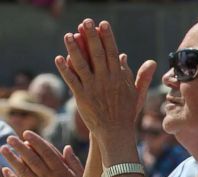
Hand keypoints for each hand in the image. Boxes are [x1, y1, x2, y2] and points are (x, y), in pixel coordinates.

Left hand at [1, 131, 81, 176]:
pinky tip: (5, 170)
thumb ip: (74, 163)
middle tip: (11, 138)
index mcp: (62, 172)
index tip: (26, 133)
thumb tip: (66, 148)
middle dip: (20, 146)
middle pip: (31, 158)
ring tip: (4, 149)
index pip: (46, 151)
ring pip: (22, 171)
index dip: (35, 141)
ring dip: (12, 159)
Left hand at [54, 20, 155, 139]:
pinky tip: (60, 58)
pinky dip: (65, 69)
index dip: (107, 38)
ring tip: (69, 35)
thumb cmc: (126, 113)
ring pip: (82, 64)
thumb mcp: (136, 94)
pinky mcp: (82, 97)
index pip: (113, 53)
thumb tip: (134, 58)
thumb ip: (137, 75)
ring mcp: (93, 88)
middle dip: (91, 36)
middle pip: (98, 54)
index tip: (103, 25)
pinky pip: (72, 80)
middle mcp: (106, 81)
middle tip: (86, 22)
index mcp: (119, 78)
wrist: (116, 133)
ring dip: (75, 49)